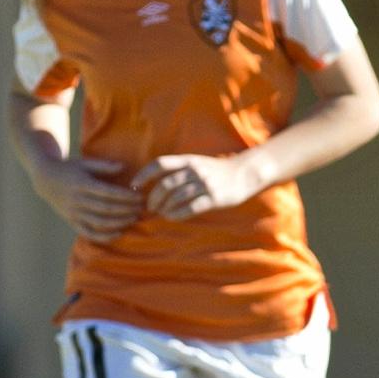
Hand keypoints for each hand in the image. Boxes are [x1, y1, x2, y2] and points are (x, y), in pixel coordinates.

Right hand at [31, 156, 142, 241]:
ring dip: (119, 222)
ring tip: (134, 218)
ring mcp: (73, 213)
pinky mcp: (71, 221)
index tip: (140, 196)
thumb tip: (124, 167)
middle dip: (127, 210)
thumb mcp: (84, 163)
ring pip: (99, 222)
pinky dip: (104, 236)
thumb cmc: (69, 169)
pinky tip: (119, 233)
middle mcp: (77, 200)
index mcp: (81, 184)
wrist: (45, 179)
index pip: (108, 193)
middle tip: (142, 208)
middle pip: (106, 208)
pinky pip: (89, 233)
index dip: (125, 196)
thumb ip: (104, 166)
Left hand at [132, 153, 264, 220]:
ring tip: (160, 213)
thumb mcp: (196, 162)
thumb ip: (178, 169)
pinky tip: (171, 217)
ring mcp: (205, 184)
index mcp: (188, 160)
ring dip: (164, 208)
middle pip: (165, 185)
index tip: (134, 185)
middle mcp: (195, 170)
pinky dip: (177, 214)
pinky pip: (190, 208)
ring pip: (176, 198)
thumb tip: (153, 183)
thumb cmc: (215, 170)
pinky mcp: (214, 198)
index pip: (160, 164)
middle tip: (149, 207)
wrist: (244, 174)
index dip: (144, 174)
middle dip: (153, 198)